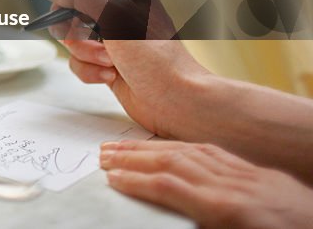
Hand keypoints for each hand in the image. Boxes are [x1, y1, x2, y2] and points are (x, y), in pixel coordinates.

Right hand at [43, 0, 208, 135]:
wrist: (176, 100)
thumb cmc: (153, 55)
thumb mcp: (114, 14)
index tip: (64, 10)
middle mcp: (119, 13)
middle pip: (73, 10)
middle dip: (75, 31)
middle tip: (81, 38)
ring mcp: (112, 40)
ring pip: (73, 38)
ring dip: (85, 53)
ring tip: (109, 63)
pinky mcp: (107, 64)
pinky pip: (79, 61)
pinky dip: (89, 71)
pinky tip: (111, 77)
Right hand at [101, 140, 312, 228]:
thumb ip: (203, 227)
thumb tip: (167, 219)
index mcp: (229, 209)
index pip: (170, 186)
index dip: (135, 180)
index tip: (110, 177)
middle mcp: (237, 186)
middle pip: (175, 161)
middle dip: (135, 156)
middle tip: (105, 155)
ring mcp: (251, 177)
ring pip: (192, 151)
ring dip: (154, 147)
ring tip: (126, 147)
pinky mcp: (262, 175)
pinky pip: (217, 153)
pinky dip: (186, 147)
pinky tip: (172, 147)